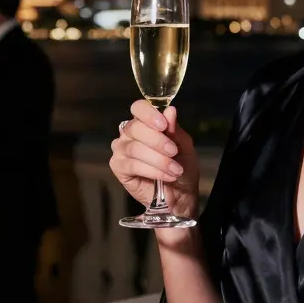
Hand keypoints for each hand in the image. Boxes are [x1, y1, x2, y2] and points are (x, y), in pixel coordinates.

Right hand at [110, 100, 200, 219]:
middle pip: (135, 127)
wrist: (181, 194)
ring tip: (175, 170)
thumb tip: (170, 110)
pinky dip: (152, 170)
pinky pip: (132, 164)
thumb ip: (175, 129)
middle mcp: (129, 133)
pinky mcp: (118, 167)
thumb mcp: (184, 146)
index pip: (138, 108)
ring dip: (158, 159)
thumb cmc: (182, 166)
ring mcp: (121, 150)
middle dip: (157, 140)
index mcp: (145, 123)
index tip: (163, 125)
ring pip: (134, 148)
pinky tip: (166, 176)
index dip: (149, 114)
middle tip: (173, 152)